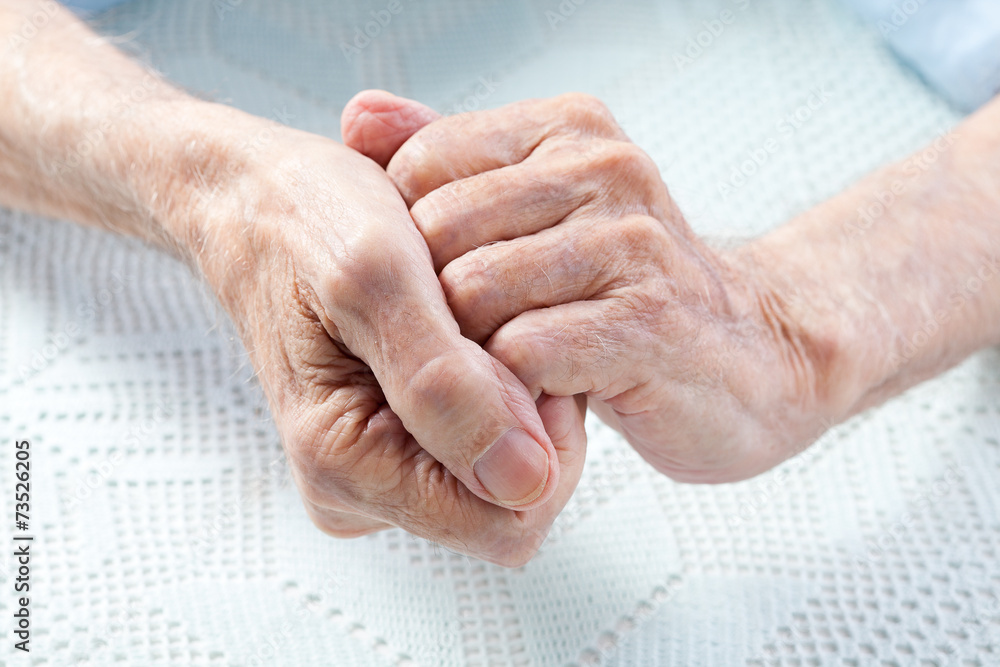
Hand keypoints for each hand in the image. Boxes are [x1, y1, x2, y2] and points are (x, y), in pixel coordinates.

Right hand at [164, 98, 585, 564]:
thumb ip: (445, 386)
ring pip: (506, 464)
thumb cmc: (302, 219)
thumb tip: (522, 482)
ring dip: (511, 387)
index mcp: (345, 466)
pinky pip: (487, 434)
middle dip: (526, 410)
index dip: (540, 440)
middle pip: (511, 497)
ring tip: (459, 314)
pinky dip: (496, 377)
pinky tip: (460, 325)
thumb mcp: (376, 279)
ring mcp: (379, 465)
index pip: (506, 522)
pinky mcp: (395, 439)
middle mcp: (361, 485)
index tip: (515, 350)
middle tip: (480, 320)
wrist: (257, 196)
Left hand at [343, 92, 850, 482]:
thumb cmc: (629, 291)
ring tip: (509, 371)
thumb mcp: (541, 209)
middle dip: (437, 302)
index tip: (447, 287)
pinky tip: (544, 398)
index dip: (411, 242)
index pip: (420, 165)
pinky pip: (525, 353)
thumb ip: (451, 158)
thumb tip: (358, 115)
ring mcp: (633, 244)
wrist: (756, 356)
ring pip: (473, 292)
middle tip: (473, 342)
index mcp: (569, 129)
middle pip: (436, 232)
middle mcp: (605, 170)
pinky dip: (514, 390)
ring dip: (475, 350)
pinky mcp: (650, 323)